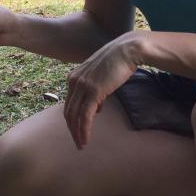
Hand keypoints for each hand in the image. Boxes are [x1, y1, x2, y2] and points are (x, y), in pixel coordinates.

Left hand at [64, 32, 142, 148]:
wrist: (126, 50)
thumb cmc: (117, 63)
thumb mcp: (101, 77)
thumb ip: (95, 91)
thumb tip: (97, 108)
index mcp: (73, 77)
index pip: (69, 103)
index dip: (72, 119)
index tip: (77, 131)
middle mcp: (74, 81)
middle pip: (68, 111)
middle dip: (72, 129)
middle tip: (77, 143)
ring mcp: (82, 86)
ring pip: (74, 115)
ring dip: (77, 132)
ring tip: (81, 144)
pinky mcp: (92, 91)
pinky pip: (85, 115)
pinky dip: (84, 129)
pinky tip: (86, 139)